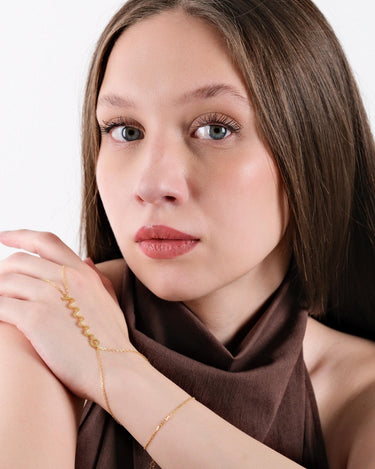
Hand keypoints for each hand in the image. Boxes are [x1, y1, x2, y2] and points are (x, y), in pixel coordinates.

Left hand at [0, 229, 133, 403]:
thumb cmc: (113, 340)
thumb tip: (86, 259)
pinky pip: (0, 306)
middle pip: (19, 261)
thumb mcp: (109, 301)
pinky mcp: (35, 318)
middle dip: (2, 273)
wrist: (116, 369)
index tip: (3, 236)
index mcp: (82, 272)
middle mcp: (66, 277)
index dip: (21, 235)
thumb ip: (97, 277)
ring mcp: (50, 295)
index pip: (46, 241)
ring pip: (5, 282)